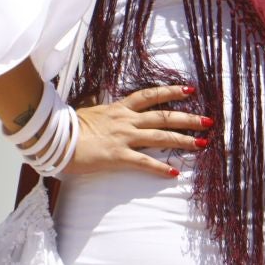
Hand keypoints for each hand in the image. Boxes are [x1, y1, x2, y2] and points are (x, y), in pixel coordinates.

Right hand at [63, 84, 210, 178]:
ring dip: (183, 141)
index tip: (189, 91)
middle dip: (188, 119)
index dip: (171, 92)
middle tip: (208, 121)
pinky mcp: (118, 156)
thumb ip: (104, 113)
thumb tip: (107, 112)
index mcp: (119, 108)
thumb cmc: (69, 127)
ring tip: (201, 144)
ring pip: (160, 137)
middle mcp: (126, 120)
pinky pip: (144, 162)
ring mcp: (124, 137)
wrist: (56, 139)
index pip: (150, 96)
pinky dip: (160, 168)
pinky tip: (174, 173)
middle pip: (163, 117)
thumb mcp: (90, 113)